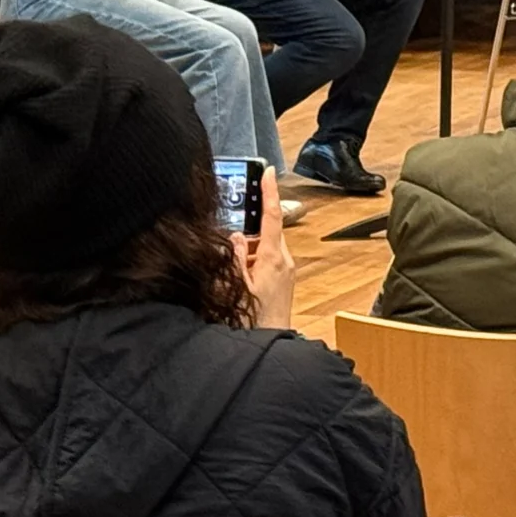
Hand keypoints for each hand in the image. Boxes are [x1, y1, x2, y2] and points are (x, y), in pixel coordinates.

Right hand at [236, 171, 296, 329]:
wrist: (270, 343)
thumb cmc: (252, 319)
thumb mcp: (237, 286)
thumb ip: (234, 258)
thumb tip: (235, 236)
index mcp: (273, 257)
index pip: (271, 217)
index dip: (268, 193)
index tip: (267, 172)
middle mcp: (284, 260)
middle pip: (265, 233)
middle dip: (247, 234)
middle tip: (229, 246)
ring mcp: (286, 271)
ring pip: (263, 248)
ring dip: (246, 254)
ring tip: (233, 276)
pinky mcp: (283, 280)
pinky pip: (266, 262)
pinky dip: (251, 264)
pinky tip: (240, 282)